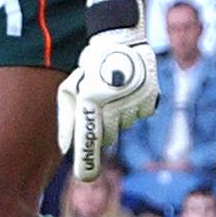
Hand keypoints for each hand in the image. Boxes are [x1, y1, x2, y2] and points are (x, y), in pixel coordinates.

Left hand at [57, 0, 158, 179]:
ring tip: (113, 94)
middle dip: (101, 130)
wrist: (121, 40)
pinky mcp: (149, 99)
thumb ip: (67, 119)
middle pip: (108, 137)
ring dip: (117, 117)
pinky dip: (132, 109)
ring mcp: (134, 102)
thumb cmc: (90, 67)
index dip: (87, 160)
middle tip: (99, 112)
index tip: (86, 177)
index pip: (89, 138)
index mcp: (92, 100)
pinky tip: (127, 92)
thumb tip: (65, 148)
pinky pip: (139, 115)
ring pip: (124, 126)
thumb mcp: (72, 88)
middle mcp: (115, 103)